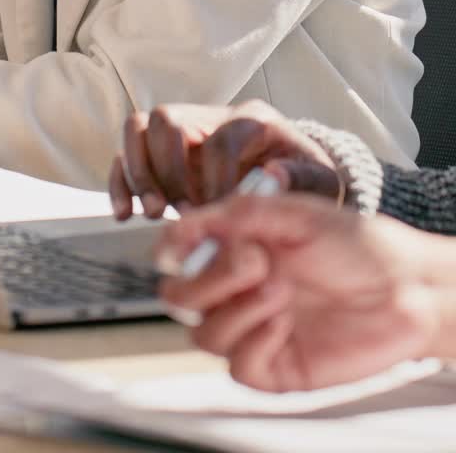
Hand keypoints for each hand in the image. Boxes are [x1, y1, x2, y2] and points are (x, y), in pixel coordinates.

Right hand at [110, 100, 340, 219]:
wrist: (291, 178)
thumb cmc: (303, 179)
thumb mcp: (319, 180)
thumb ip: (300, 180)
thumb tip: (272, 177)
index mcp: (250, 119)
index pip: (220, 139)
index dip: (215, 179)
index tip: (218, 214)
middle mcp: (209, 117)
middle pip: (168, 120)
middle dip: (169, 170)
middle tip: (180, 212)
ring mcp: (182, 132)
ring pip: (139, 128)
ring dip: (139, 172)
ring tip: (153, 213)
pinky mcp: (161, 153)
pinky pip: (126, 154)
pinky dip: (121, 181)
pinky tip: (125, 213)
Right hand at [157, 194, 446, 390]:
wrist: (406, 286)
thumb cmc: (356, 244)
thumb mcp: (295, 213)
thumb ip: (236, 214)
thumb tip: (181, 225)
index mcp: (237, 246)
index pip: (179, 254)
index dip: (173, 250)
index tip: (180, 245)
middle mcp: (239, 289)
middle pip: (180, 299)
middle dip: (206, 279)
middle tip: (253, 260)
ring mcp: (255, 329)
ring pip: (204, 334)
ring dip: (235, 308)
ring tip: (280, 288)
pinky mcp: (276, 367)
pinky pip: (238, 366)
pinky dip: (252, 341)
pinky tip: (283, 322)